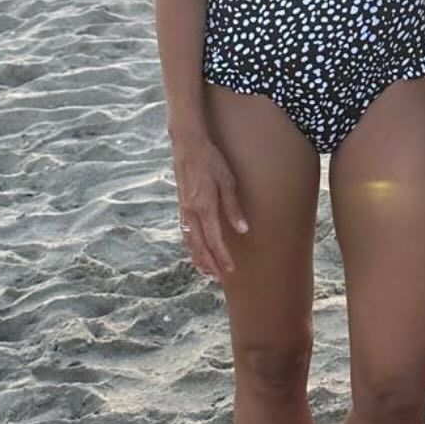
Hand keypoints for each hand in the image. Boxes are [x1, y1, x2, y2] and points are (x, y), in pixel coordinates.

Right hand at [171, 131, 249, 278]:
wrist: (188, 144)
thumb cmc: (211, 160)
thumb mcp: (227, 181)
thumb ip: (233, 208)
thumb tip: (243, 230)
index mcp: (204, 207)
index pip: (214, 240)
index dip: (222, 257)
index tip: (230, 270)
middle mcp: (191, 212)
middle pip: (199, 246)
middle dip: (210, 264)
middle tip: (219, 278)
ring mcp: (184, 209)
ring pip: (189, 241)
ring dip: (198, 258)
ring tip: (207, 271)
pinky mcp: (181, 205)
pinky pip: (185, 231)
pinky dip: (191, 245)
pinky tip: (196, 249)